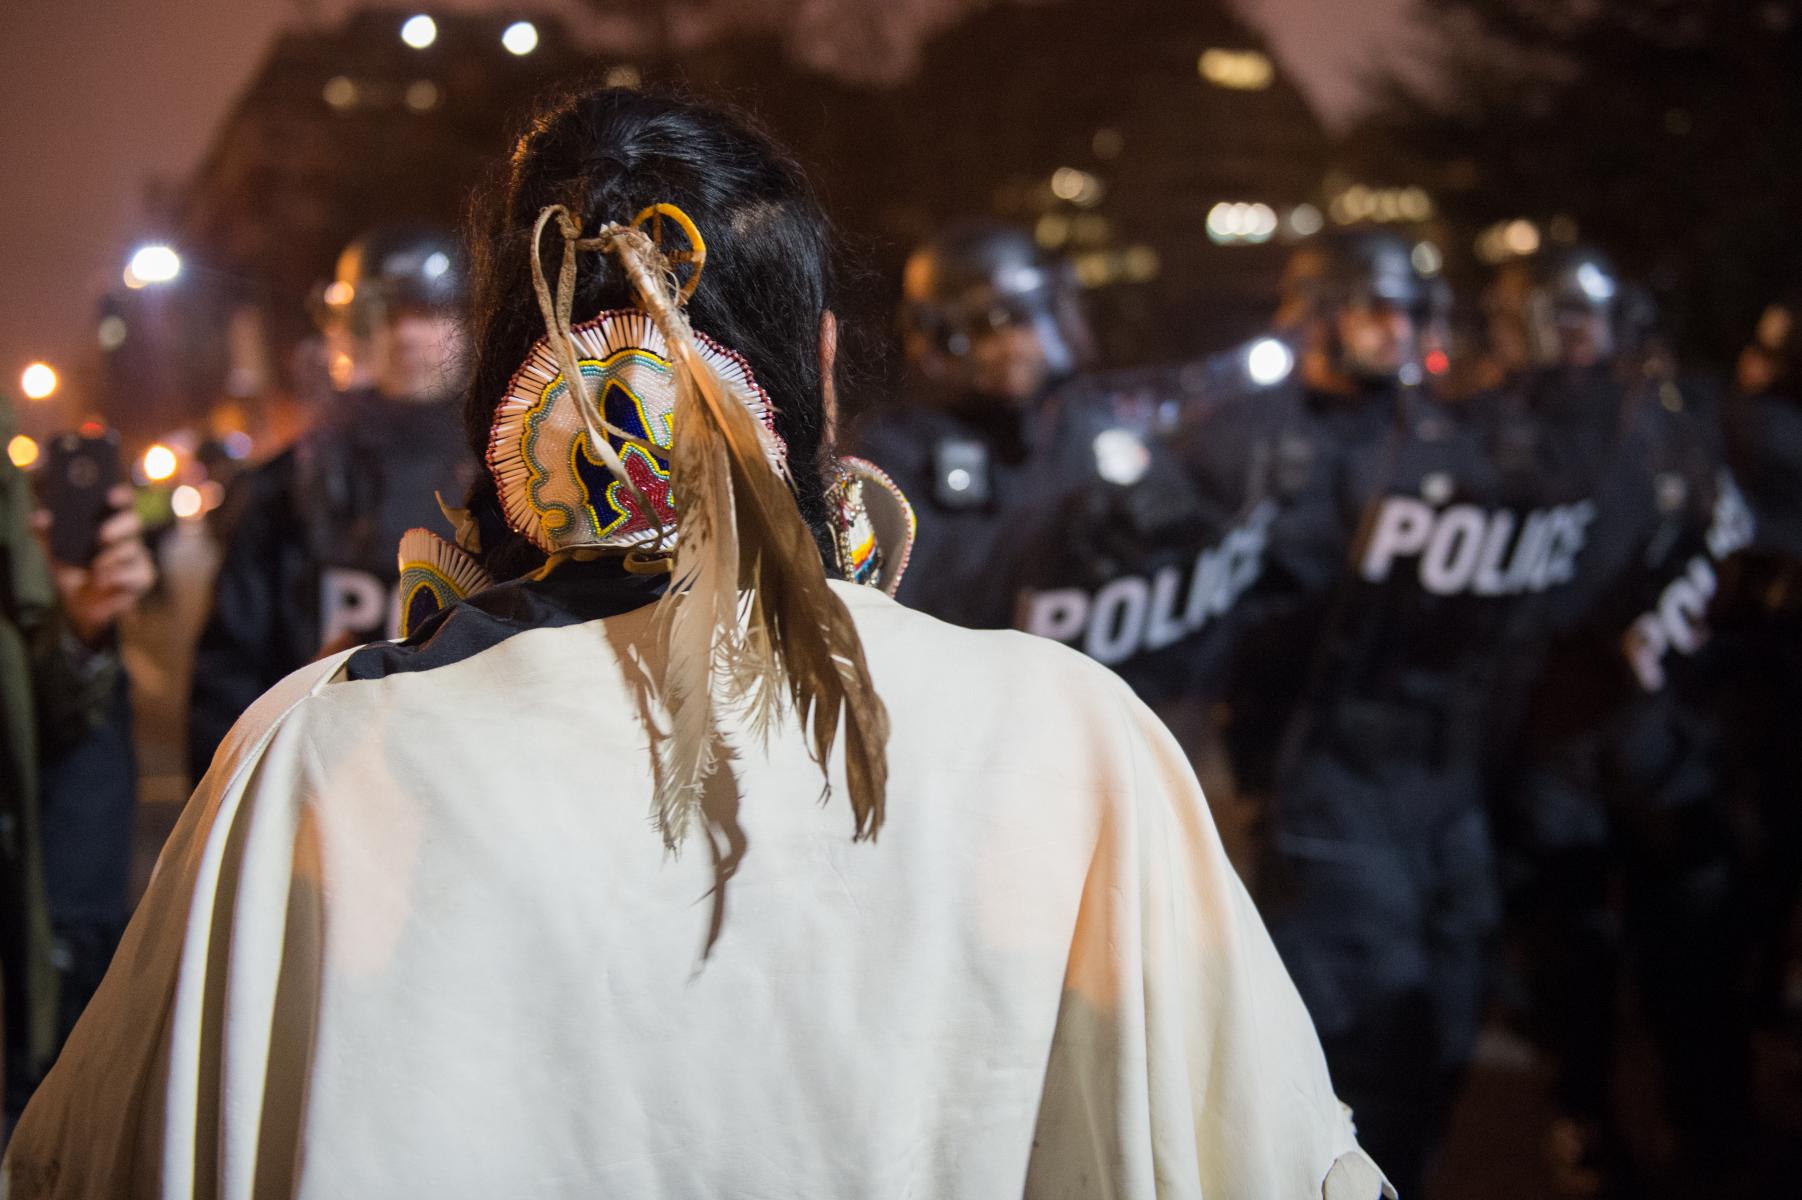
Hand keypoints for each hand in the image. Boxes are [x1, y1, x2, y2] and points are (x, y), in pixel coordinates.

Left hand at [36, 487, 156, 645]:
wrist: (83, 608)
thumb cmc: (74, 575)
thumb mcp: (56, 553)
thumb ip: (47, 535)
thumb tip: (39, 517)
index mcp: (110, 524)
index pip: (122, 503)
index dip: (121, 496)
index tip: (111, 496)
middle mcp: (127, 538)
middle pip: (134, 523)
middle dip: (118, 528)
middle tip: (101, 537)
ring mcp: (138, 558)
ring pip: (133, 552)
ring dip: (112, 560)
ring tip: (95, 572)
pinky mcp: (142, 579)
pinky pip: (136, 577)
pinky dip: (118, 581)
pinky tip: (103, 587)